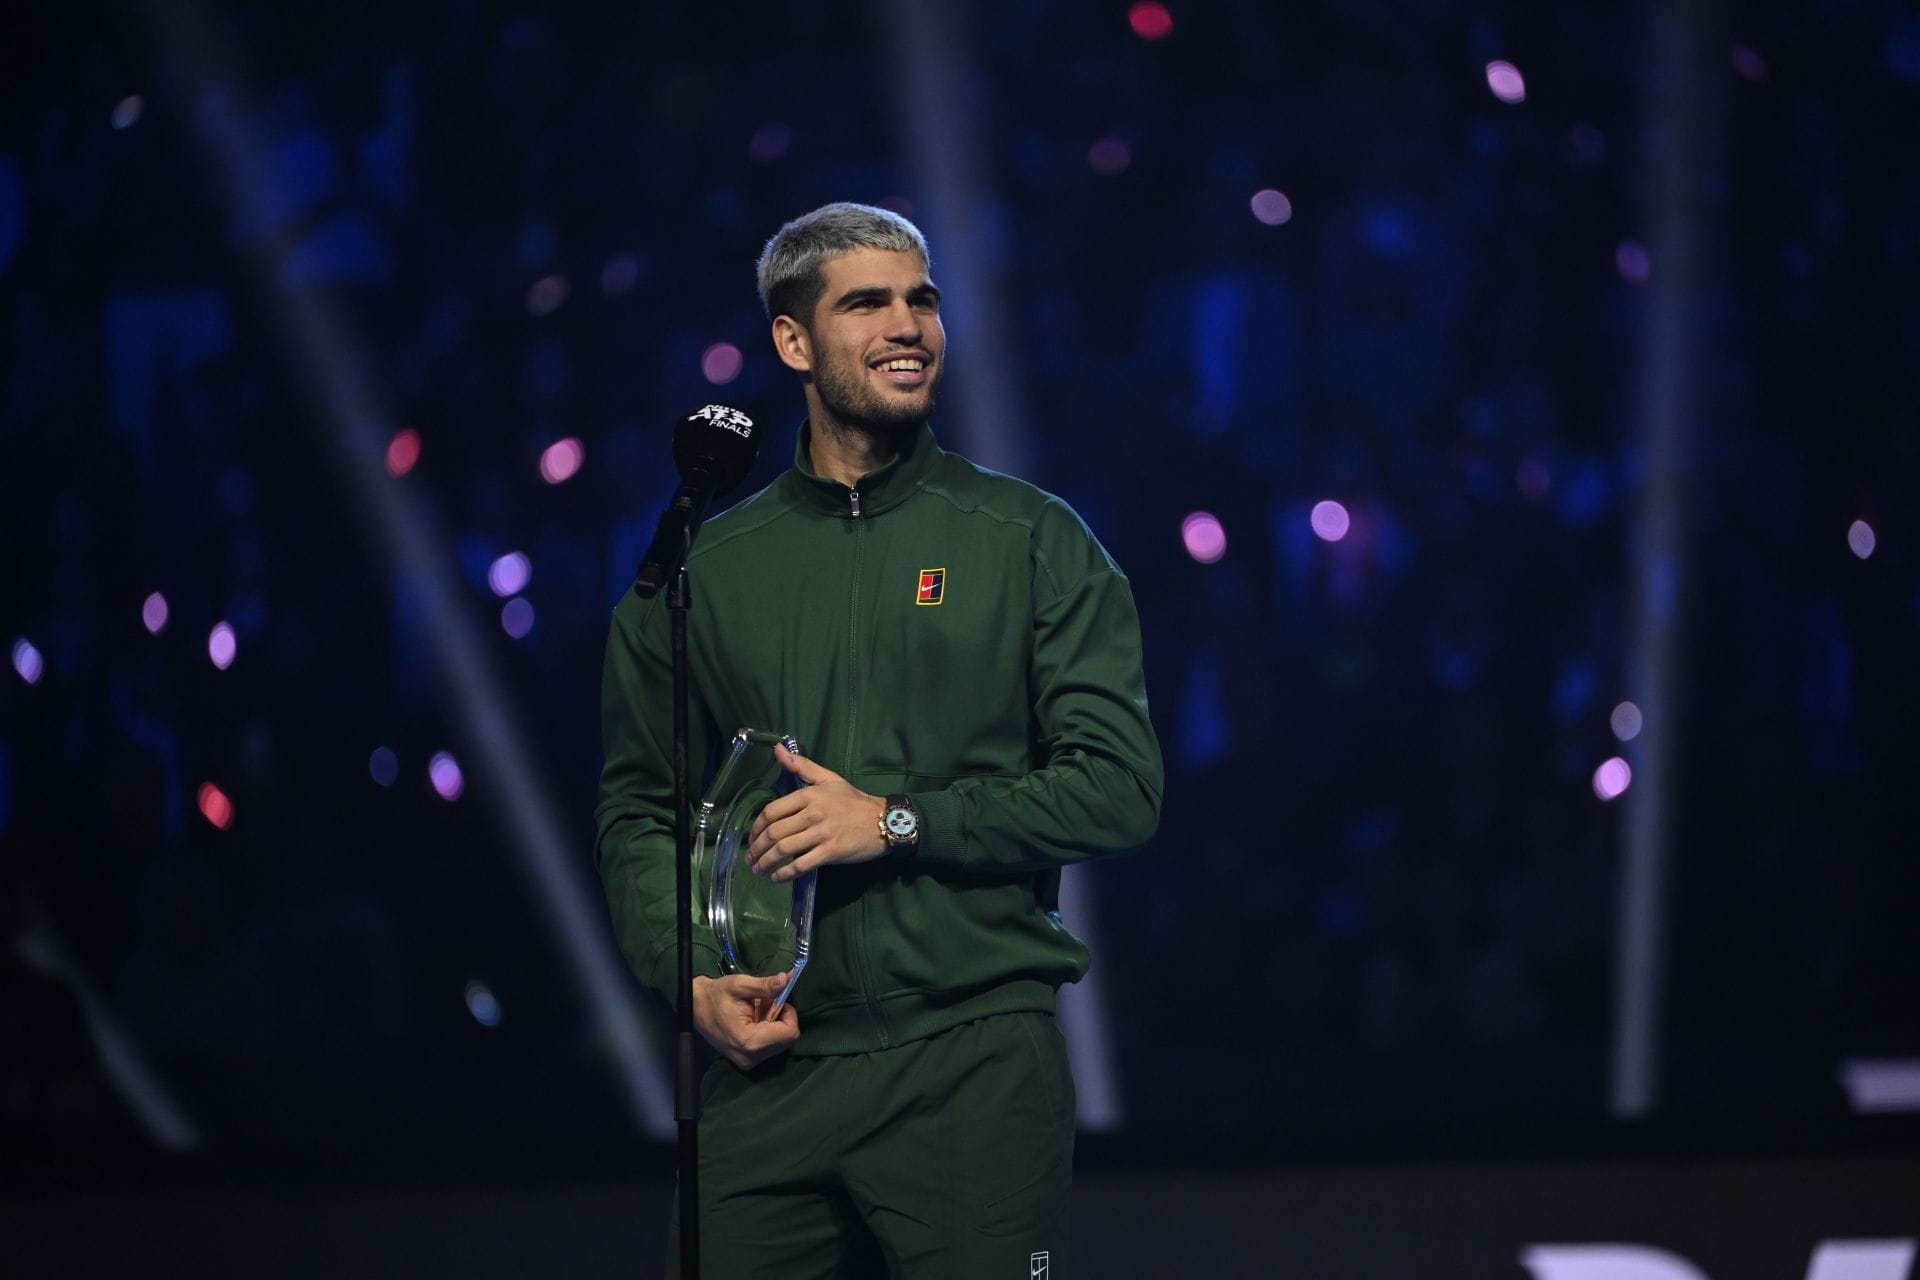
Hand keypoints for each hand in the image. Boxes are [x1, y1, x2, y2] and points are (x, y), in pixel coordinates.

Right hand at [692, 972, 800, 1069]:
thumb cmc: (715, 996)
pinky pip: (770, 1047)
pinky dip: (768, 1032)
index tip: (776, 1000)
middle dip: (781, 1019)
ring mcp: (748, 1062)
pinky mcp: (746, 1061)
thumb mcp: (739, 985)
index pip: (790, 1034)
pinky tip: (753, 1021)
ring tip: (756, 1012)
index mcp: (750, 1042)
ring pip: (780, 1044)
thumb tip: (786, 979)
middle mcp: (751, 1057)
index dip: (789, 1014)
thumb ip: (764, 986)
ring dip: (774, 1025)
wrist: (693, 1007)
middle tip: (764, 1004)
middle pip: (787, 1040)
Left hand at [745, 744, 886, 882]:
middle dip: (757, 848)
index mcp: (809, 795)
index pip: (772, 810)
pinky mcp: (831, 852)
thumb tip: (777, 748)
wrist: (883, 820)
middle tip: (749, 858)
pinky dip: (785, 874)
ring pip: (784, 850)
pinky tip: (777, 878)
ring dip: (766, 862)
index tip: (751, 837)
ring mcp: (822, 834)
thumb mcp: (829, 778)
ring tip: (758, 870)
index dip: (756, 826)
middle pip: (775, 832)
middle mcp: (813, 813)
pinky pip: (801, 865)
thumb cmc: (854, 801)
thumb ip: (802, 765)